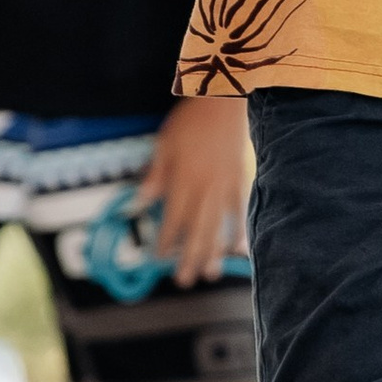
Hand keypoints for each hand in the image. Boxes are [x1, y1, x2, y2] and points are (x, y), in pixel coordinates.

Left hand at [137, 96, 249, 283]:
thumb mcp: (164, 144)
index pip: (171, 219)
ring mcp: (224, 187)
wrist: (224, 101)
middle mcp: (204, 189)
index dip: (164, 241)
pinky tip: (238, 250)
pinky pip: (240, 212)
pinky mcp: (241, 181)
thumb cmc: (191, 120)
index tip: (158, 259)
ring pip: (218, 226)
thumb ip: (155, 175)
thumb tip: (141, 201)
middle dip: (189, 258)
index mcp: (182, 180)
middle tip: (183, 280)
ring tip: (210, 275)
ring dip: (213, 253)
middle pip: (195, 231)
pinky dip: (239, 232)